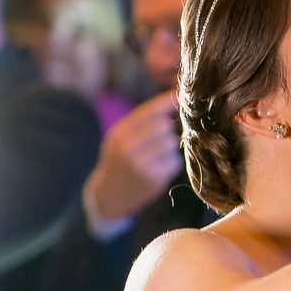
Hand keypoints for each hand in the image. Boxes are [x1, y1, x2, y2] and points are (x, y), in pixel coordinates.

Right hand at [86, 91, 183, 219]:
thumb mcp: (119, 138)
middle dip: (167, 130)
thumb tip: (172, 100)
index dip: (167, 102)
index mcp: (119, 133)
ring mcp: (141, 163)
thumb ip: (141, 122)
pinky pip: (175, 161)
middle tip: (161, 138)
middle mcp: (127, 147)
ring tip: (158, 155)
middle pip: (164, 126)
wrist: (109, 194)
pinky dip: (172, 163)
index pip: (148, 111)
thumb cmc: (119, 160)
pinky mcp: (154, 178)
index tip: (180, 95)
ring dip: (170, 147)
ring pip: (172, 142)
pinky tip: (160, 168)